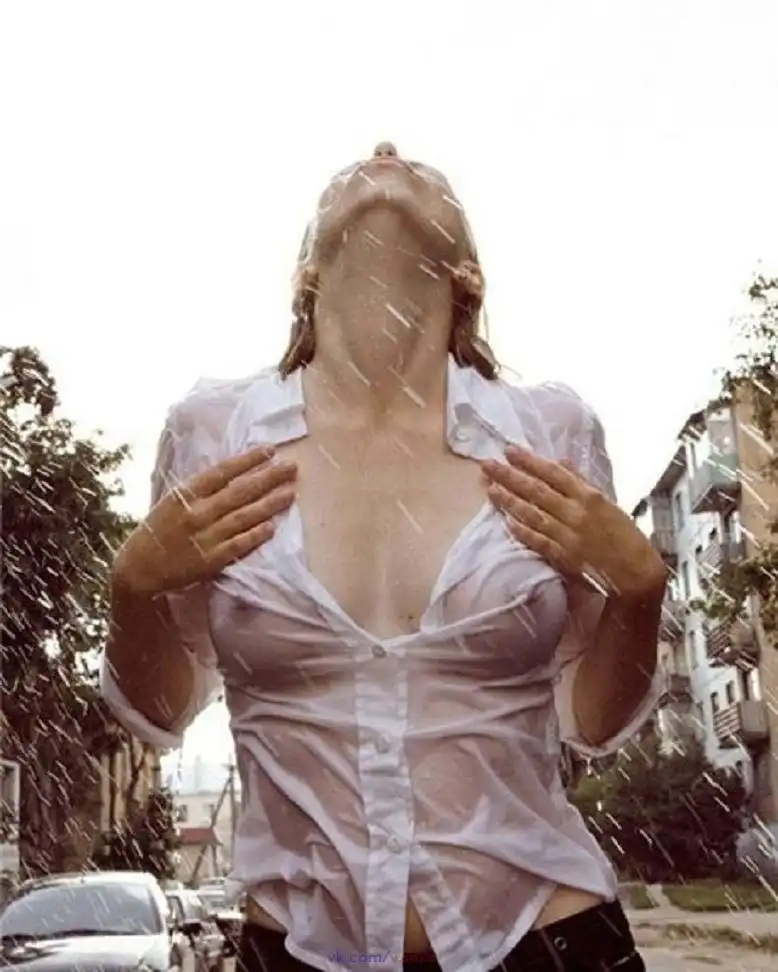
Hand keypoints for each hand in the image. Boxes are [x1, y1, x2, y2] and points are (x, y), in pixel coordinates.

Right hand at [114, 445, 296, 596]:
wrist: (139, 569)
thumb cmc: (158, 530)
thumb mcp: (172, 501)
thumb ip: (199, 489)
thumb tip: (231, 472)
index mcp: (186, 493)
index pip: (223, 471)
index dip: (248, 460)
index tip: (270, 450)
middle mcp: (197, 512)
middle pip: (240, 491)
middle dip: (269, 477)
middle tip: (292, 467)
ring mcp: (206, 537)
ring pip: (245, 516)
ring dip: (270, 504)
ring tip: (291, 492)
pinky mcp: (211, 560)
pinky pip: (239, 545)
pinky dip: (257, 535)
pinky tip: (273, 526)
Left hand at [482, 445, 665, 598]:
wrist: (636, 575)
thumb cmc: (626, 538)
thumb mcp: (609, 503)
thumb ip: (583, 482)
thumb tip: (562, 461)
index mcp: (590, 497)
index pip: (554, 474)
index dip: (530, 461)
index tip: (510, 451)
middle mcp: (577, 513)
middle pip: (538, 491)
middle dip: (511, 476)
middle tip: (488, 465)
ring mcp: (568, 535)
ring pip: (533, 514)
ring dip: (509, 500)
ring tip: (490, 488)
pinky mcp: (563, 557)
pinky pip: (538, 541)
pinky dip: (522, 531)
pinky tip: (505, 521)